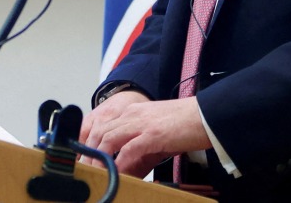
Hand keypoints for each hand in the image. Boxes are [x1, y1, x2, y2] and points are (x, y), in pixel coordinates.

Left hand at [79, 93, 210, 178]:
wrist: (207, 116)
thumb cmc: (184, 126)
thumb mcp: (155, 137)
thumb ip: (138, 153)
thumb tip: (124, 172)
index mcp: (131, 112)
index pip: (100, 127)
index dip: (88, 145)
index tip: (83, 161)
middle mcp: (131, 115)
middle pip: (98, 133)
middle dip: (88, 154)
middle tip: (84, 173)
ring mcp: (141, 123)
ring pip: (107, 140)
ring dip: (98, 160)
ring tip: (94, 176)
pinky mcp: (152, 134)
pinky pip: (128, 150)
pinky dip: (119, 164)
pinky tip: (116, 175)